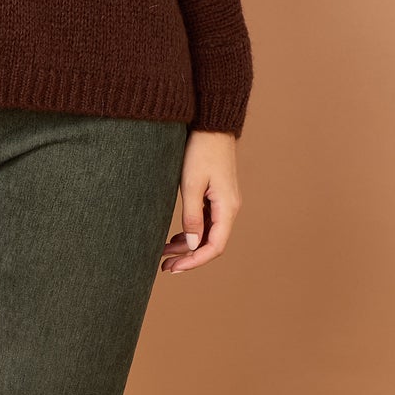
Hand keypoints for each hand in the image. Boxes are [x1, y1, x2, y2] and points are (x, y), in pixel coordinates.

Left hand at [160, 129, 240, 273]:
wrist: (211, 126)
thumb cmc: (200, 151)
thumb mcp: (191, 184)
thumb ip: (191, 217)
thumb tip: (192, 246)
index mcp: (227, 208)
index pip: (215, 246)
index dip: (195, 261)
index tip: (175, 268)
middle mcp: (229, 208)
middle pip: (211, 243)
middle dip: (188, 257)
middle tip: (165, 268)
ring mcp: (224, 203)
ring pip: (207, 234)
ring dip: (188, 246)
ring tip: (164, 255)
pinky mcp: (216, 196)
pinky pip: (206, 222)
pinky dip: (191, 233)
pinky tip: (174, 238)